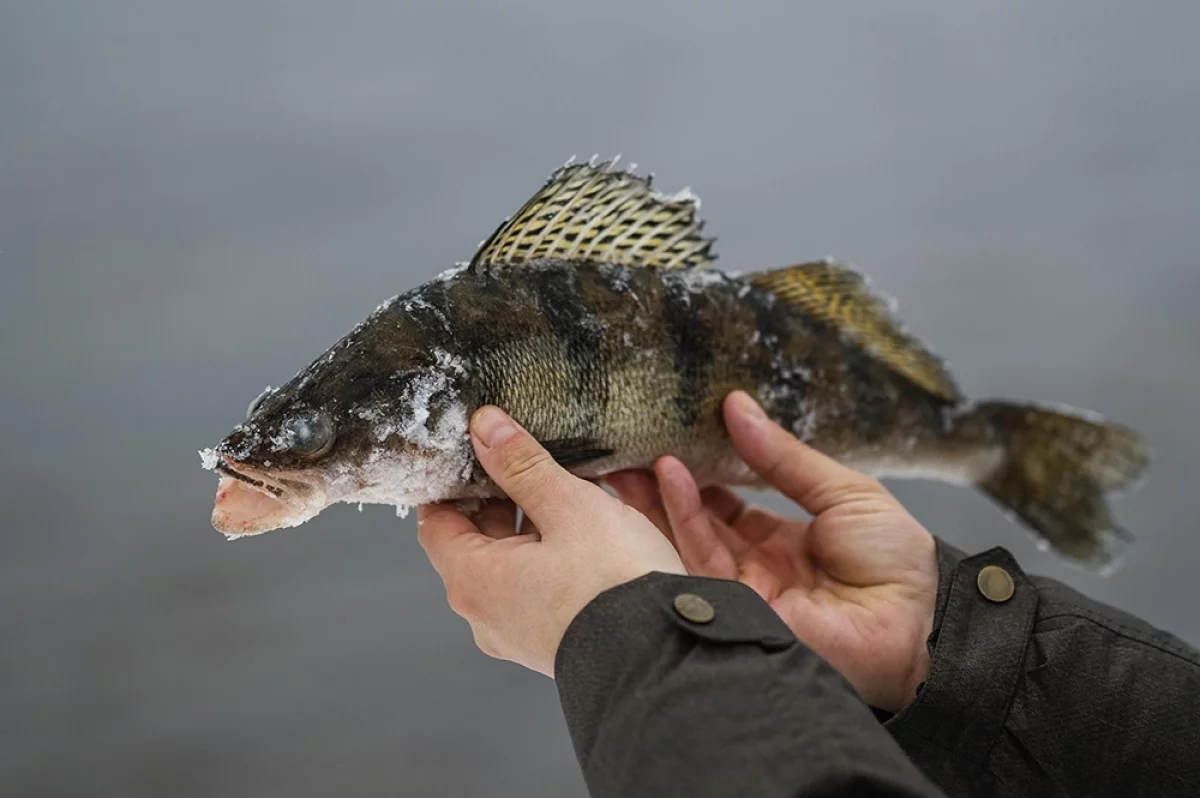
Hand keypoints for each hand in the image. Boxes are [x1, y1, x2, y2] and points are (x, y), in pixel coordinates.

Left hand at [417, 406, 684, 676]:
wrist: (664, 657)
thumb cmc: (614, 585)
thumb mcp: (569, 506)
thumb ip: (524, 465)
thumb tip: (487, 429)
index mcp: (474, 581)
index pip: (436, 522)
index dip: (453, 482)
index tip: (475, 451)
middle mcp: (487, 615)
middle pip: (477, 542)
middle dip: (502, 498)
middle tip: (530, 460)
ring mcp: (520, 634)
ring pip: (514, 564)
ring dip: (535, 525)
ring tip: (570, 490)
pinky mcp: (554, 641)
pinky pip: (541, 587)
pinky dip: (554, 555)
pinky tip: (589, 530)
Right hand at [607, 391, 937, 711]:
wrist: (917, 629)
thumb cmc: (898, 564)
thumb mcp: (844, 491)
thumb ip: (785, 457)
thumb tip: (738, 407)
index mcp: (786, 542)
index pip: (729, 504)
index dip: (704, 472)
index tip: (680, 435)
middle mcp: (757, 567)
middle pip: (700, 522)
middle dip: (667, 485)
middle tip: (636, 445)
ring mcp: (743, 590)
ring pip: (688, 538)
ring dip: (662, 495)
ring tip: (639, 453)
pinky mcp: (734, 607)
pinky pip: (697, 558)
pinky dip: (679, 516)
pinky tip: (668, 477)